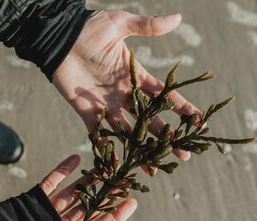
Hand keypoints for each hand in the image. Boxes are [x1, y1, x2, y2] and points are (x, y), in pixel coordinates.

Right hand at [0, 155, 136, 220]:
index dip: (115, 215)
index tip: (131, 201)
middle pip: (90, 206)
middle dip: (106, 193)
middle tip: (123, 176)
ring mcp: (49, 209)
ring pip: (75, 191)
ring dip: (90, 179)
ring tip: (105, 165)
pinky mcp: (35, 196)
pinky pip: (53, 180)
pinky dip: (64, 170)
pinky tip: (77, 158)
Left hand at [53, 10, 201, 160]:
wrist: (59, 39)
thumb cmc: (89, 29)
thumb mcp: (120, 24)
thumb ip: (146, 26)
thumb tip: (177, 18)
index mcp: (135, 76)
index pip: (164, 95)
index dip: (182, 108)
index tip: (198, 122)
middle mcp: (125, 94)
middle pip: (151, 119)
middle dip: (168, 137)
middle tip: (184, 154)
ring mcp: (107, 105)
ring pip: (129, 132)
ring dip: (142, 149)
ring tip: (156, 166)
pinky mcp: (87, 111)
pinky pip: (99, 134)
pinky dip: (107, 148)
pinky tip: (119, 164)